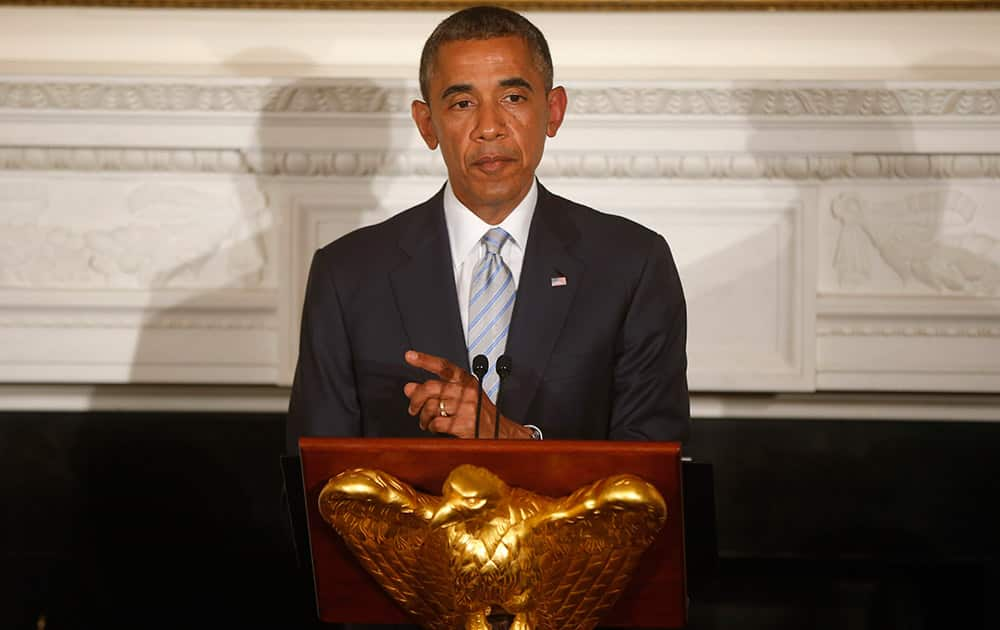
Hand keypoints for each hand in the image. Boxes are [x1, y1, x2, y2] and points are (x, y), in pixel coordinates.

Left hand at [403, 350, 531, 438]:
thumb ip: (437, 390)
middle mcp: (466, 391)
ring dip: (423, 417)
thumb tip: (410, 388)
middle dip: (416, 399)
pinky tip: (435, 428)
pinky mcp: (463, 423)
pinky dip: (431, 427)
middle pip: (430, 387)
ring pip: (430, 407)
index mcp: (466, 380)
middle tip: (413, 408)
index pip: (443, 366)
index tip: (410, 356)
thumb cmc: (480, 413)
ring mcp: (465, 407)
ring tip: (426, 421)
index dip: (425, 360)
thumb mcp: (462, 396)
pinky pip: (436, 423)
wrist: (500, 432)